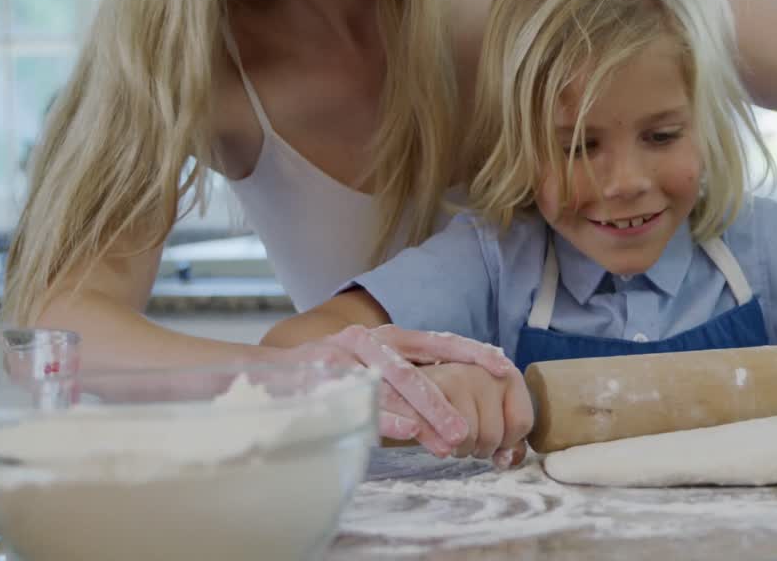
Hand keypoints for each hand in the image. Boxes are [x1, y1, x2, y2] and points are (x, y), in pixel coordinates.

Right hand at [280, 325, 517, 454]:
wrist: (271, 372)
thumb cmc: (336, 373)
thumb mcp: (377, 365)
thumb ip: (413, 376)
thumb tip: (463, 401)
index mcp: (391, 336)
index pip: (440, 341)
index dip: (473, 353)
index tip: (504, 368)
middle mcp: (371, 340)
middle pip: (416, 372)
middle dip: (445, 403)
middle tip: (468, 432)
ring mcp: (346, 356)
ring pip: (392, 387)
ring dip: (422, 417)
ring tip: (446, 442)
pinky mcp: (323, 375)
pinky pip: (359, 399)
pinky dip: (384, 416)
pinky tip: (405, 432)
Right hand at [420, 362, 533, 467]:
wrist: (412, 383)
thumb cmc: (458, 403)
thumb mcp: (490, 414)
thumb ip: (507, 439)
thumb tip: (507, 460)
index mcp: (507, 375)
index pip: (522, 423)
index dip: (508, 441)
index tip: (494, 435)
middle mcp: (483, 372)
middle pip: (493, 436)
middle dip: (480, 449)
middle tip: (467, 438)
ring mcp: (454, 378)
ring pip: (466, 439)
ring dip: (458, 449)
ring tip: (451, 436)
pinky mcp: (425, 390)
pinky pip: (440, 436)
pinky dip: (438, 447)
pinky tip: (436, 440)